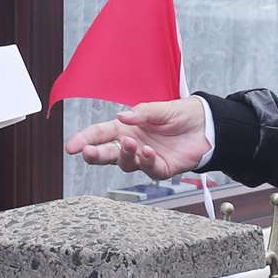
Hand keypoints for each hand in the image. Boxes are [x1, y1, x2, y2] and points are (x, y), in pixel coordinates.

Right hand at [63, 99, 209, 179]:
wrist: (206, 125)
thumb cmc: (180, 114)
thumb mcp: (161, 107)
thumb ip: (142, 112)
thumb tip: (122, 117)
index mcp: (127, 127)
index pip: (100, 133)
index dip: (85, 139)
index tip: (71, 146)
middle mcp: (132, 144)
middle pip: (107, 152)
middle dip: (95, 154)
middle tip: (88, 153)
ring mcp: (145, 157)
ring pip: (126, 163)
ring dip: (125, 155)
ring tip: (130, 144)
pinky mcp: (161, 168)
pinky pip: (149, 169)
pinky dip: (147, 162)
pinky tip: (148, 152)